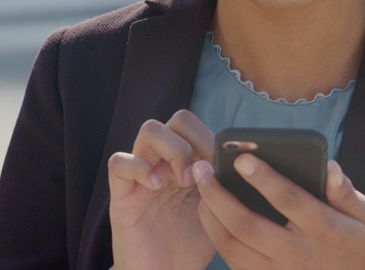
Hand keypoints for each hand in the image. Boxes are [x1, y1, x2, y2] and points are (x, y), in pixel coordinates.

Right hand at [108, 109, 215, 269]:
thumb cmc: (192, 244)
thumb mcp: (219, 211)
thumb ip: (226, 183)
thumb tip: (245, 159)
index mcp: (190, 162)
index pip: (201, 126)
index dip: (213, 137)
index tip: (225, 164)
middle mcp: (166, 162)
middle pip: (178, 119)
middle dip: (196, 139)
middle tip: (203, 173)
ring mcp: (143, 174)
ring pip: (150, 129)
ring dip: (173, 149)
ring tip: (183, 180)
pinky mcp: (121, 193)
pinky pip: (119, 161)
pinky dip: (139, 167)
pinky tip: (156, 186)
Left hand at [192, 156, 364, 269]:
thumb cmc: (350, 242)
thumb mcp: (360, 215)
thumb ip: (345, 191)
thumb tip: (330, 168)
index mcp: (324, 230)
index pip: (290, 201)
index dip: (264, 179)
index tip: (241, 158)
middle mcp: (297, 253)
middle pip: (248, 225)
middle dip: (219, 195)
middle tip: (202, 167)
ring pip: (231, 245)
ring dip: (209, 214)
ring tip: (201, 185)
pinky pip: (230, 259)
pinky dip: (214, 233)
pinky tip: (208, 211)